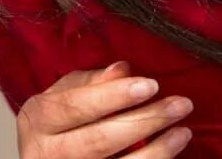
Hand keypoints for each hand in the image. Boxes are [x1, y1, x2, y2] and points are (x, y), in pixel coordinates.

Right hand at [16, 62, 192, 157]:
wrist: (44, 157)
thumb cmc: (56, 124)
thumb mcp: (62, 97)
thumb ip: (90, 82)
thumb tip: (122, 70)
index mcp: (38, 120)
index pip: (74, 106)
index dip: (112, 96)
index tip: (150, 84)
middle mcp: (48, 152)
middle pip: (98, 140)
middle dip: (143, 121)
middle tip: (179, 104)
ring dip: (157, 150)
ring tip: (183, 130)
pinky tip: (171, 149)